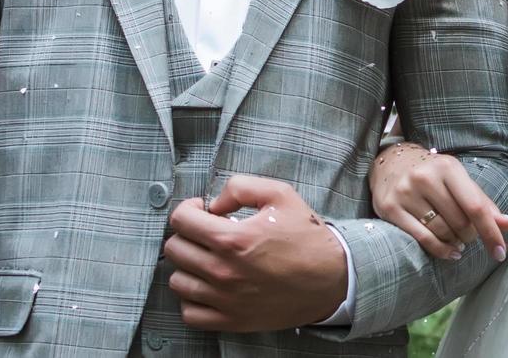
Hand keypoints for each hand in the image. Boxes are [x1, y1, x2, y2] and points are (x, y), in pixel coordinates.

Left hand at [164, 176, 347, 331]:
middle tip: (207, 232)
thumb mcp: (281, 195)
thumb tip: (213, 203)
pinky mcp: (230, 320)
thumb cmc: (306, 237)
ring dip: (189, 265)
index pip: (181, 221)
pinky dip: (192, 299)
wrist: (331, 279)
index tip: (201, 211)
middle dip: (188, 234)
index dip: (188, 209)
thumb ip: (241, 187)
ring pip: (178, 281)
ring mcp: (225, 299)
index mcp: (233, 239)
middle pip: (175, 249)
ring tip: (208, 258)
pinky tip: (208, 286)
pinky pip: (189, 312)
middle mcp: (223, 271)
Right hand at [370, 143, 507, 260]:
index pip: (476, 206)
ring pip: (442, 232)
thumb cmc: (433, 175)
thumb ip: (483, 203)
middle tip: (469, 235)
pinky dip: (441, 251)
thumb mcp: (459, 181)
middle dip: (470, 236)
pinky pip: (422, 239)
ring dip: (456, 243)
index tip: (501, 252)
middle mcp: (425, 178)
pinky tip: (450, 252)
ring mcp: (406, 193)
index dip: (491, 232)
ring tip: (457, 241)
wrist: (389, 162)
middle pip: (460, 223)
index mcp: (448, 168)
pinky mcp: (390, 208)